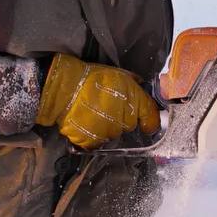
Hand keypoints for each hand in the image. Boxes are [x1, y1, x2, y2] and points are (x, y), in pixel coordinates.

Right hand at [36, 54, 160, 149]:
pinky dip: (92, 135)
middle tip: (107, 107)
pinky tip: (86, 122)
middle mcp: (125, 120)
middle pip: (129, 126)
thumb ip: (134, 85)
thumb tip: (141, 87)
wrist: (65, 88)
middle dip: (122, 118)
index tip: (147, 123)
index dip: (150, 121)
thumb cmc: (91, 78)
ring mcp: (109, 133)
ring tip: (94, 113)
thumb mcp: (118, 74)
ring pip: (113, 134)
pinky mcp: (93, 141)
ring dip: (106, 126)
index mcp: (134, 101)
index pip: (151, 118)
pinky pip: (97, 142)